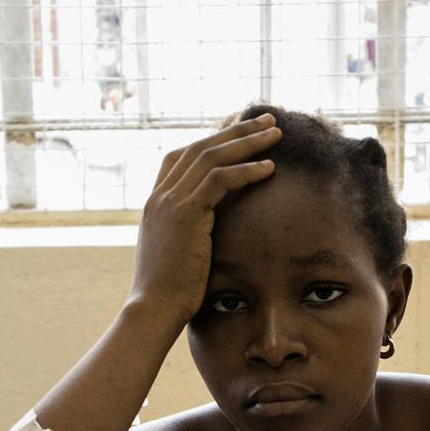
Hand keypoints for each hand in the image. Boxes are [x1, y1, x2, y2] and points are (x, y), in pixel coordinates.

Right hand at [128, 115, 279, 325]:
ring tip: (276, 134)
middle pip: (200, 146)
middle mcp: (160, 196)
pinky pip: (220, 180)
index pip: (181, 155)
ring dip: (247, 142)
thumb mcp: (177, 255)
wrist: (153, 310)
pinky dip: (246, 170)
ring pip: (212, 157)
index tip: (239, 133)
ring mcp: (170, 202)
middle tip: (267, 120)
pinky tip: (269, 168)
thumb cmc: (169, 293)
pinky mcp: (186, 214)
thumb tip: (209, 235)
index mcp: (155, 203)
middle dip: (236, 130)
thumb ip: (189, 234)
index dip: (211, 140)